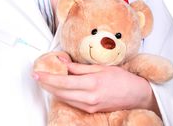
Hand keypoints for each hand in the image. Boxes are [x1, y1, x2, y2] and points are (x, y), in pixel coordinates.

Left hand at [33, 61, 157, 113]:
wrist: (136, 94)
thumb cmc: (120, 78)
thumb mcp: (100, 67)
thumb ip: (79, 67)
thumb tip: (62, 61)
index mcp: (91, 83)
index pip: (63, 81)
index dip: (48, 78)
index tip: (37, 73)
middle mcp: (89, 97)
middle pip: (61, 92)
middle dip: (46, 84)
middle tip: (36, 76)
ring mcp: (90, 106)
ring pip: (64, 98)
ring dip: (52, 90)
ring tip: (43, 81)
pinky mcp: (91, 110)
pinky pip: (72, 102)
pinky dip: (63, 94)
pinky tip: (58, 88)